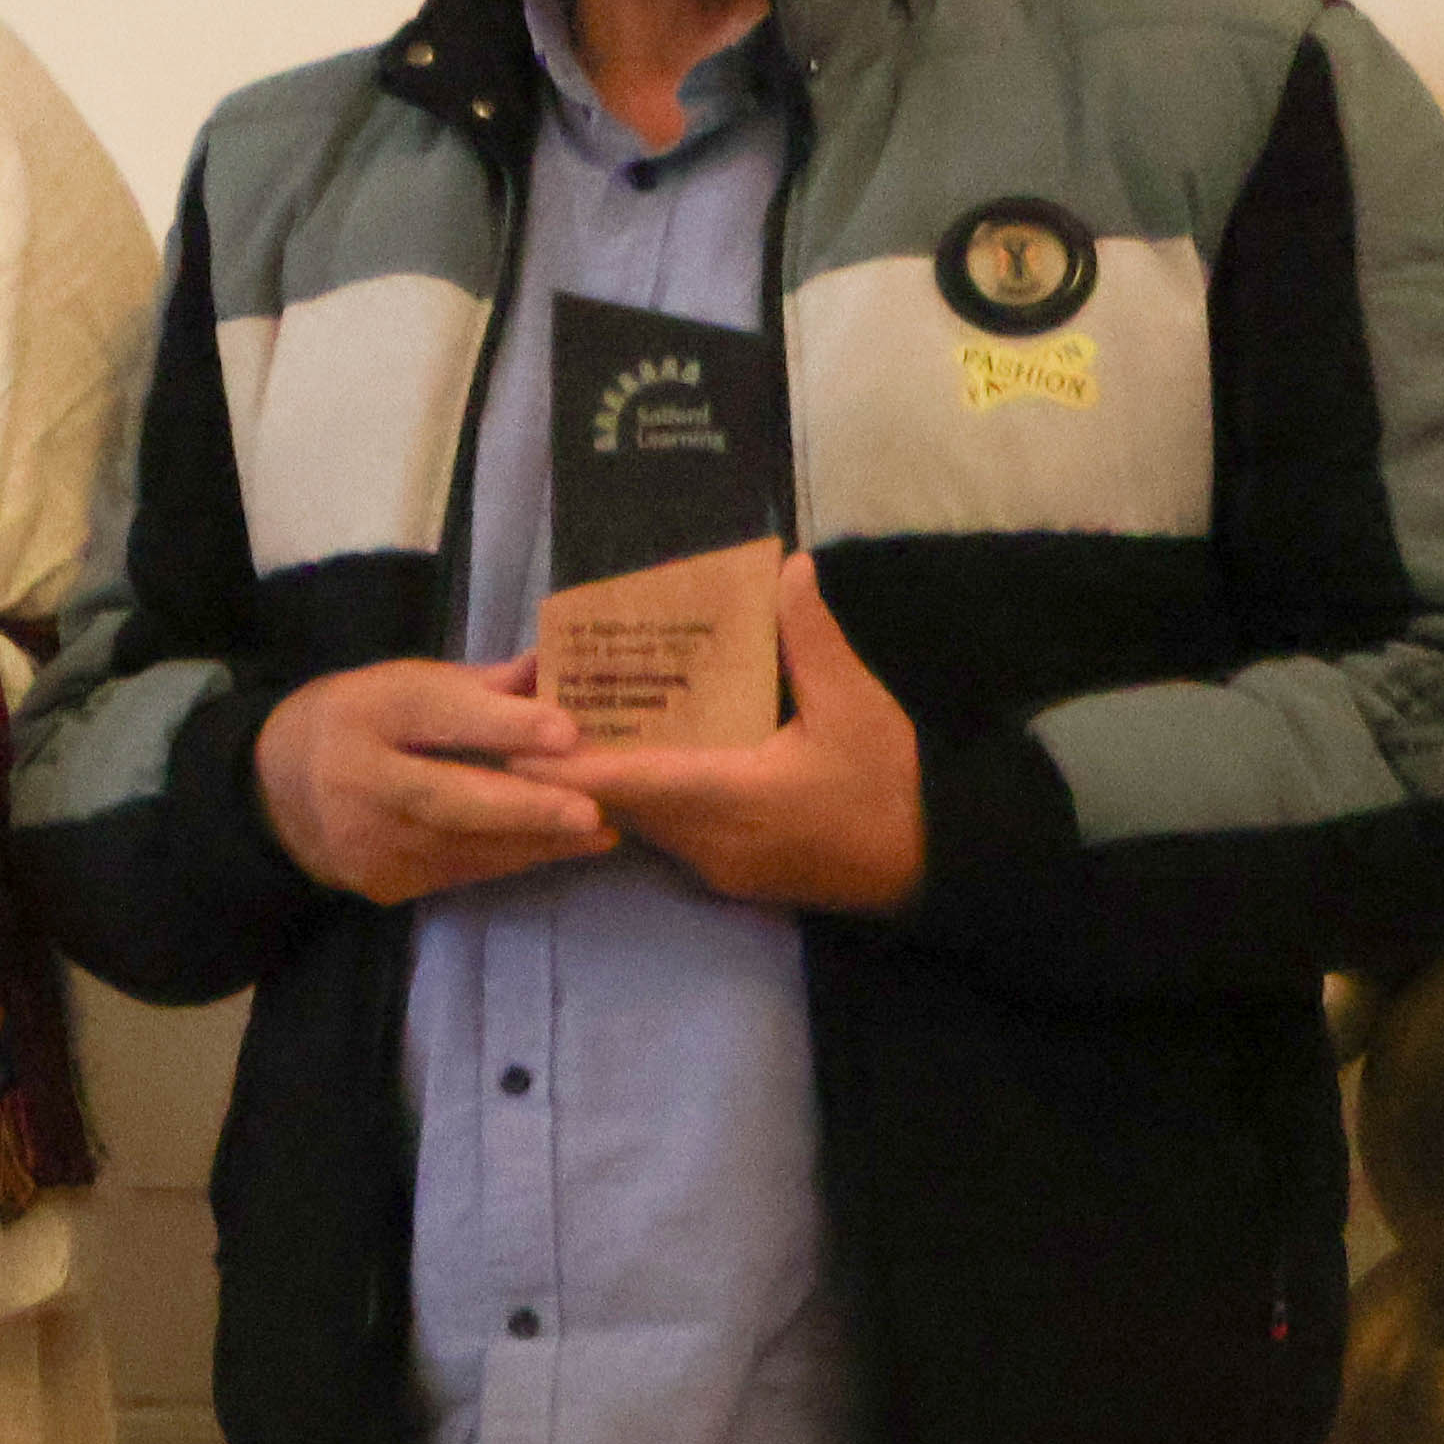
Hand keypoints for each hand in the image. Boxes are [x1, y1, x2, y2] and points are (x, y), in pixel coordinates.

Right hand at [256, 653, 610, 905]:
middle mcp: (357, 780)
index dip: (500, 724)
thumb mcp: (400, 684)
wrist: (273, 794)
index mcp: (363, 711)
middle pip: (447, 797)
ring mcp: (366, 841)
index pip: (434, 714)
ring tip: (601, 831)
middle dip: (524, 806)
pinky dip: (513, 858)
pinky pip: (459, 871)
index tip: (566, 730)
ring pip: (463, 845)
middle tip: (591, 810)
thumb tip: (555, 666)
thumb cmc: (356, 722)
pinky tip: (559, 847)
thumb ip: (478, 686)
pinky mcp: (381, 882)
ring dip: (537, 840)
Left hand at [567, 559, 926, 914]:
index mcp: (726, 796)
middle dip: (575, 764)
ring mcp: (712, 864)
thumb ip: (811, 639)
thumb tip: (786, 569)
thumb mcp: (857, 704)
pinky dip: (644, 795)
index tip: (511, 742)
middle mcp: (704, 839)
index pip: (623, 782)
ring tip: (574, 726)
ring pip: (638, 819)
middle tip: (536, 714)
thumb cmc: (888, 786)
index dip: (563, 765)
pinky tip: (638, 756)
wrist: (932, 869)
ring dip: (609, 779)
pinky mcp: (725, 874)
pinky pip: (666, 831)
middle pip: (617, 800)